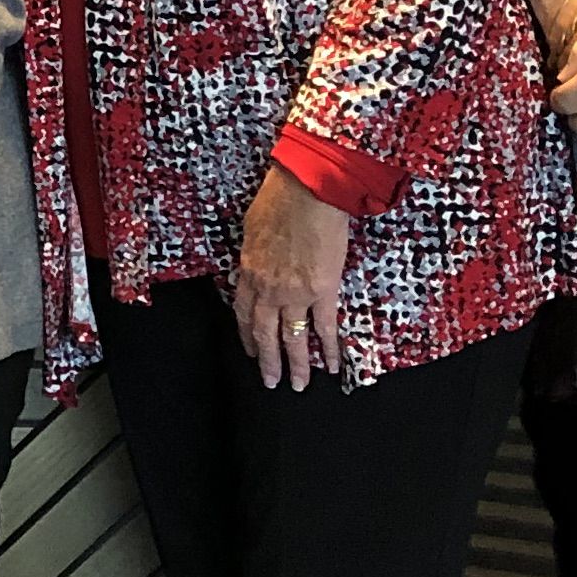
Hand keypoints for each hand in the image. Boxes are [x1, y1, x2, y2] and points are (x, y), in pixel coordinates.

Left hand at [229, 169, 351, 389]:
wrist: (308, 190)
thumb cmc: (279, 199)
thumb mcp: (252, 228)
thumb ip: (253, 254)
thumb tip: (256, 263)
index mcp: (249, 273)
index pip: (243, 314)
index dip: (247, 335)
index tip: (251, 351)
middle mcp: (269, 289)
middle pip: (265, 334)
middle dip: (268, 361)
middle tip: (271, 382)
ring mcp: (296, 293)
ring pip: (293, 338)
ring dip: (296, 364)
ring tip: (297, 385)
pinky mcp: (324, 290)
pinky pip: (326, 327)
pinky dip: (330, 349)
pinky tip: (332, 366)